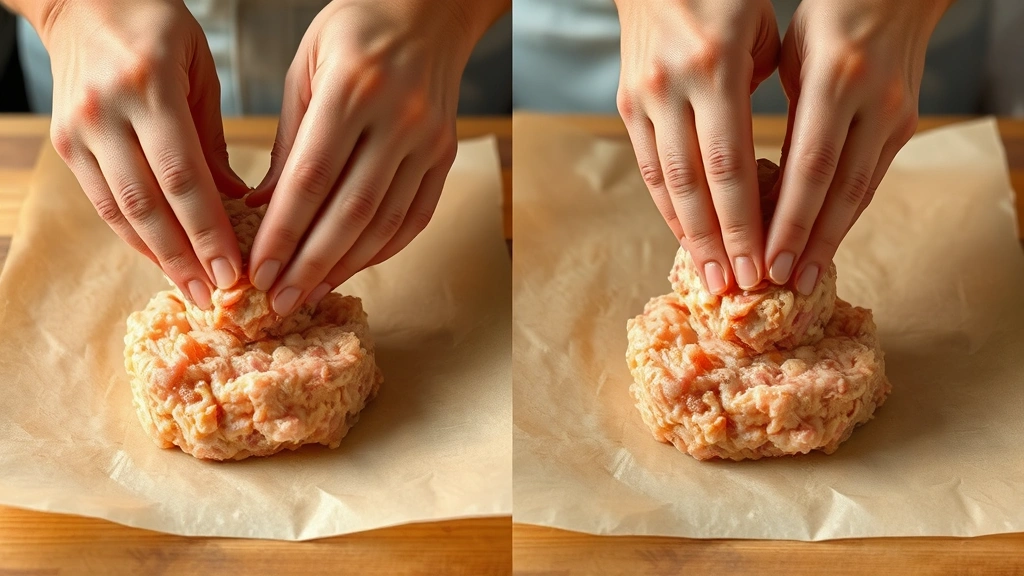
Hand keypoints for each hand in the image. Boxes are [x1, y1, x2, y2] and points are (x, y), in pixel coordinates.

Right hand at [37, 0, 247, 308]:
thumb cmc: (158, 30)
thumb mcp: (201, 73)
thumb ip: (215, 140)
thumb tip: (239, 206)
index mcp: (151, 88)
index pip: (183, 176)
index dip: (208, 231)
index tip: (234, 270)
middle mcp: (108, 112)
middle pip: (149, 204)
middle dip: (185, 258)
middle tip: (216, 297)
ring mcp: (80, 130)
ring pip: (121, 210)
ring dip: (159, 258)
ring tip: (192, 290)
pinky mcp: (66, 143)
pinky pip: (103, 202)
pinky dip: (134, 235)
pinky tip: (162, 260)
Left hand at [247, 0, 505, 315]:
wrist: (428, 12)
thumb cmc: (355, 32)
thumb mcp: (305, 70)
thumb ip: (289, 140)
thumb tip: (263, 210)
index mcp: (352, 89)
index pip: (311, 177)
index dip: (282, 232)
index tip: (256, 270)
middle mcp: (398, 119)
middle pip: (350, 210)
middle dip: (310, 263)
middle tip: (278, 301)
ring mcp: (429, 141)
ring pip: (386, 221)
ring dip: (346, 265)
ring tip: (310, 293)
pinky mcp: (445, 156)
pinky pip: (415, 216)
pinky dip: (383, 249)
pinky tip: (353, 268)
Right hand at [615, 0, 780, 293]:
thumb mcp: (761, 31)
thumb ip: (764, 95)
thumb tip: (771, 157)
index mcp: (716, 67)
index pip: (733, 164)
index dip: (747, 221)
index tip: (765, 261)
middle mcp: (673, 87)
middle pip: (697, 183)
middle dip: (719, 241)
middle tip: (738, 286)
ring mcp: (644, 97)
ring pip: (666, 182)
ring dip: (689, 234)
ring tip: (710, 274)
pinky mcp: (626, 103)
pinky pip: (646, 166)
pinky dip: (666, 205)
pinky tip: (683, 234)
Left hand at [766, 0, 952, 293]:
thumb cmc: (825, 20)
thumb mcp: (792, 58)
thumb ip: (779, 117)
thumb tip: (752, 185)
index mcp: (836, 80)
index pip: (809, 167)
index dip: (788, 220)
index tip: (765, 258)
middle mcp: (873, 103)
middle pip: (838, 190)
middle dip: (808, 243)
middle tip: (781, 283)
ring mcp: (895, 117)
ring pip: (860, 192)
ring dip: (829, 239)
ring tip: (803, 276)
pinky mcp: (905, 127)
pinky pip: (870, 180)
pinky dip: (844, 215)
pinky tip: (823, 242)